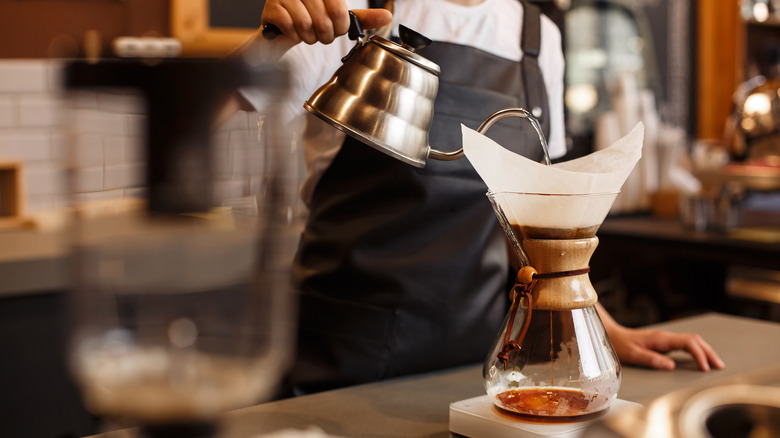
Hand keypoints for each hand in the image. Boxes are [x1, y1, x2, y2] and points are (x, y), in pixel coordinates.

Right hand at [261, 0, 392, 44]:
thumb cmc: (313, 21)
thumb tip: (387, 17)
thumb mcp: (339, 18)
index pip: (339, 9)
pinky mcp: (271, 8)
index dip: (340, 26)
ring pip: (305, 24)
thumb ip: (361, 18)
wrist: (283, 31)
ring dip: (309, 37)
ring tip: (308, 34)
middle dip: (325, 35)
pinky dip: (294, 36)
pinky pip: (289, 27)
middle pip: (323, 19)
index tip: (336, 28)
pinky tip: (294, 33)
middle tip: (321, 35)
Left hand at [608, 325, 725, 371]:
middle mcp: (665, 337)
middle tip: (719, 366)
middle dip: (708, 352)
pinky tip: (701, 360)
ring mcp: (666, 339)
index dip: (699, 354)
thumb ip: (650, 359)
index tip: (704, 368)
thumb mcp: (632, 354)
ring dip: (705, 351)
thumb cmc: (620, 345)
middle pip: (694, 340)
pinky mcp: (664, 343)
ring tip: (715, 364)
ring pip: (692, 341)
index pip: (687, 343)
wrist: (611, 335)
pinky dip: (697, 351)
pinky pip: (686, 345)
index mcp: (660, 339)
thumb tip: (670, 366)